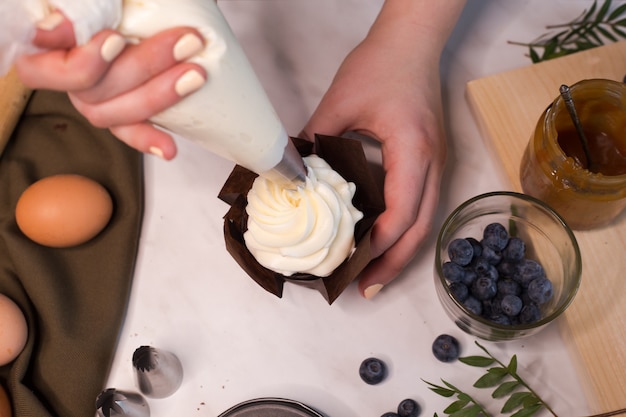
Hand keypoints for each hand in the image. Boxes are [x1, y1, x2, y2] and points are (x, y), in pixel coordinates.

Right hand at [15, 11, 206, 158]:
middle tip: (185, 43)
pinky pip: (123, 129)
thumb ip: (82, 5)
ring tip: (196, 75)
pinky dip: (147, 137)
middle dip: (144, 66)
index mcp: (49, 35)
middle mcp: (61, 66)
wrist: (151, 4)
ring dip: (156, 96)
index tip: (116, 39)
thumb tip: (54, 28)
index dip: (80, 57)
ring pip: (108, 112)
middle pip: (89, 86)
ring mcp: (88, 90)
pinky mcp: (114, 105)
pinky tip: (169, 147)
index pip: (41, 54)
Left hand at [301, 2, 459, 298]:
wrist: (412, 42)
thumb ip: (314, 139)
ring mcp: (437, 163)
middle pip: (421, 227)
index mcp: (413, 148)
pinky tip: (382, 240)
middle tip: (364, 288)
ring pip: (426, 221)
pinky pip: (423, 205)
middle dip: (394, 263)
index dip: (379, 244)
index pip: (402, 209)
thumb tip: (290, 174)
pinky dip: (403, 230)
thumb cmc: (381, 65)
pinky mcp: (432, 161)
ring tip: (372, 275)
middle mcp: (433, 162)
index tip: (353, 265)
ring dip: (401, 251)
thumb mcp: (340, 102)